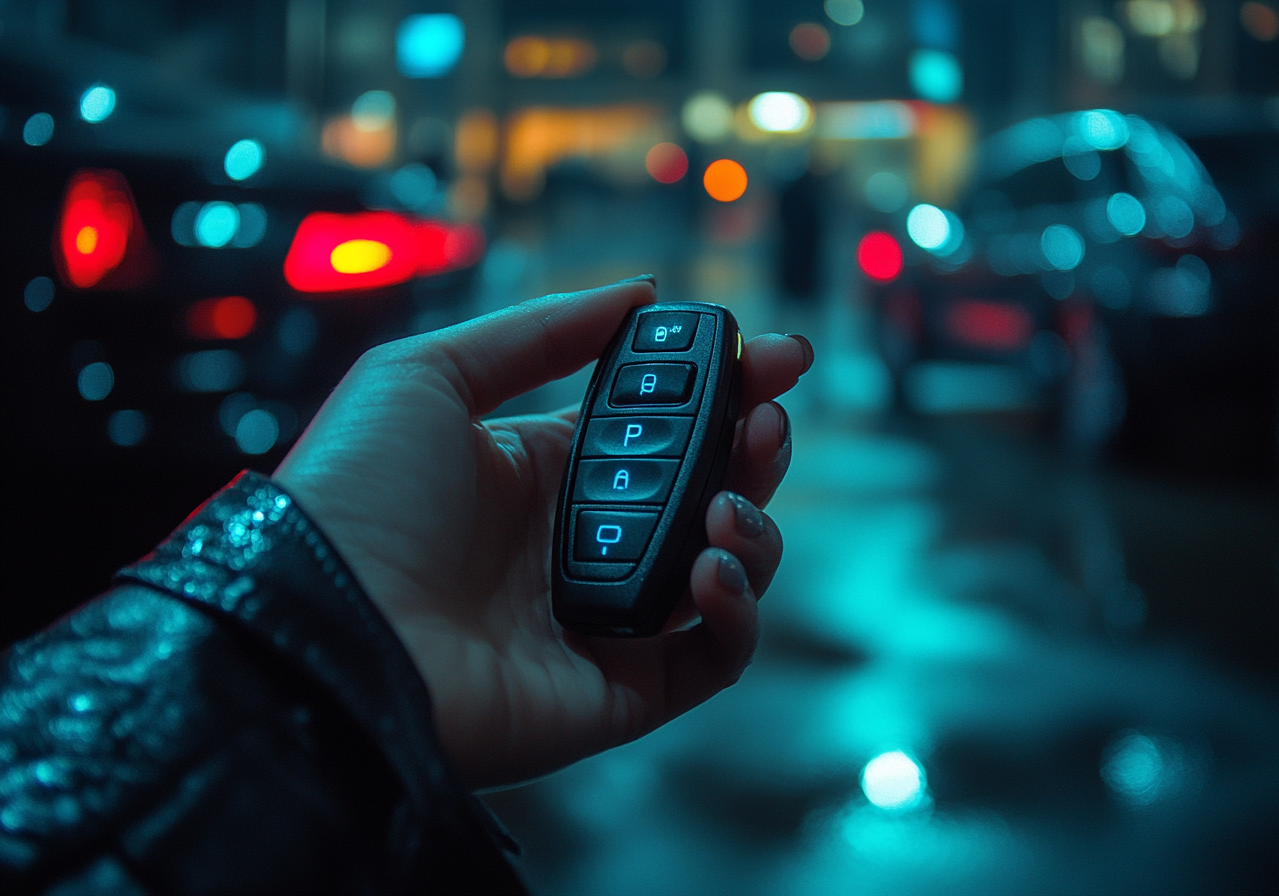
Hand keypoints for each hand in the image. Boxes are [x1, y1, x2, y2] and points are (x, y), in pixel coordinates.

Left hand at [273, 279, 810, 787]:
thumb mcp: (427, 375)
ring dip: (753, 528)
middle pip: (705, 494)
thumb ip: (537, 332)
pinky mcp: (616, 692)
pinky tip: (709, 572)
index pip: (659, 428)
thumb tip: (639, 294)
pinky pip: (710, 660)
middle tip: (770, 417)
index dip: (723, 390)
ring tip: (727, 505)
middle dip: (756, 451)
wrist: (319, 628)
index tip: (774, 354)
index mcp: (541, 472)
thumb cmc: (353, 497)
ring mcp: (602, 618)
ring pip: (724, 572)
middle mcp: (579, 545)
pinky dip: (735, 616)